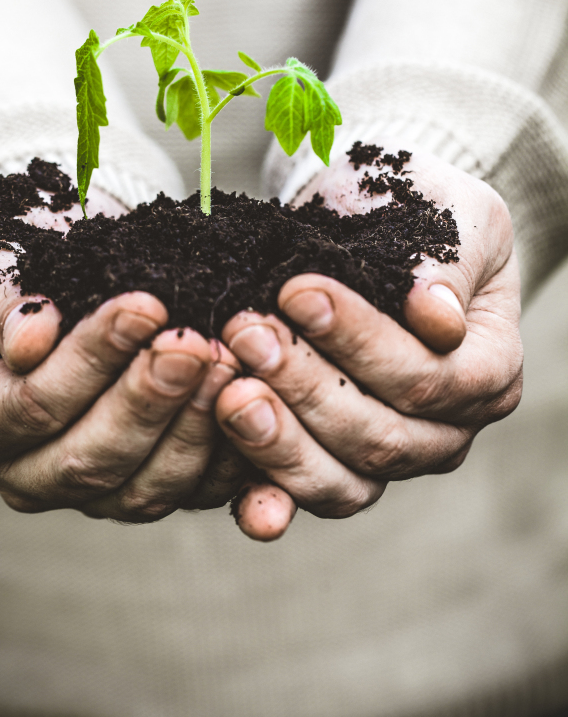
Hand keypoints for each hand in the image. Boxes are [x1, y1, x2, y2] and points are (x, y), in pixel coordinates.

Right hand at [0, 189, 242, 520]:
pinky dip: (233, 462)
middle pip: (88, 460)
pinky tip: (264, 413)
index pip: (29, 406)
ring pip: (145, 488)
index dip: (89, 362)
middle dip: (149, 400)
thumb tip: (30, 343)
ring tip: (232, 364)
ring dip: (195, 429)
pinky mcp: (150, 483)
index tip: (144, 307)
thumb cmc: (14, 248)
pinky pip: (195, 491)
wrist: (64, 255)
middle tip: (197, 344)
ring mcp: (89, 488)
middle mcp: (22, 471)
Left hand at [217, 148, 522, 540]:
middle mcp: (445, 429)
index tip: (298, 290)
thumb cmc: (416, 208)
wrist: (367, 221)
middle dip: (306, 384)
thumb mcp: (450, 212)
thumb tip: (438, 319)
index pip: (428, 378)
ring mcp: (388, 456)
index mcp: (488, 371)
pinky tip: (248, 508)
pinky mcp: (330, 461)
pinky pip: (305, 495)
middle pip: (380, 435)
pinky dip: (273, 503)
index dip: (361, 343)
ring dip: (280, 441)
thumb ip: (449, 263)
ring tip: (228, 393)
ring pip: (343, 479)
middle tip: (245, 331)